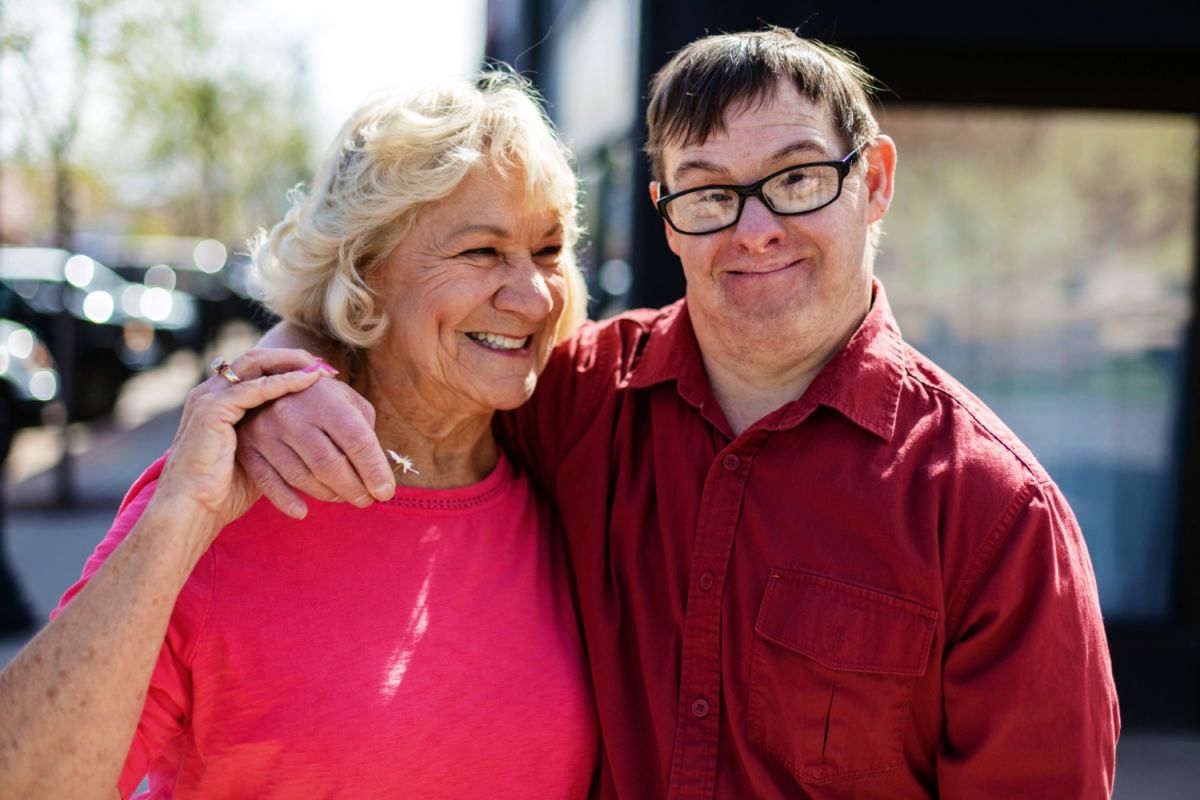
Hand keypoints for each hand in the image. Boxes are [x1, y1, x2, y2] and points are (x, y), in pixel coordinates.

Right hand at [153, 349, 328, 536]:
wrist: (191, 510)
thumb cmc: (223, 492)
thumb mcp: (256, 458)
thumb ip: (275, 441)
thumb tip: (314, 442)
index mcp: (218, 403)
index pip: (256, 371)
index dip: (288, 367)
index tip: (322, 375)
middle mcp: (211, 393)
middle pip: (256, 359)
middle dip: (292, 357)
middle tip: (325, 365)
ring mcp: (209, 398)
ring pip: (255, 363)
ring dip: (291, 362)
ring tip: (321, 368)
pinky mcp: (212, 409)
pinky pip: (254, 387)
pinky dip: (284, 381)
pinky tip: (309, 381)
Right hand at [235, 362, 394, 518]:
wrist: (268, 381)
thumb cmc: (320, 396)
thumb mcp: (347, 400)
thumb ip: (365, 430)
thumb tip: (379, 473)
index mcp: (325, 399)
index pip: (356, 440)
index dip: (374, 471)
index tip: (386, 493)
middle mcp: (292, 414)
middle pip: (330, 465)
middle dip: (354, 489)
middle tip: (367, 500)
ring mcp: (266, 432)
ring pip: (303, 478)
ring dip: (329, 495)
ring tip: (344, 497)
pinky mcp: (248, 448)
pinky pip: (269, 483)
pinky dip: (287, 501)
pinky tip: (303, 512)